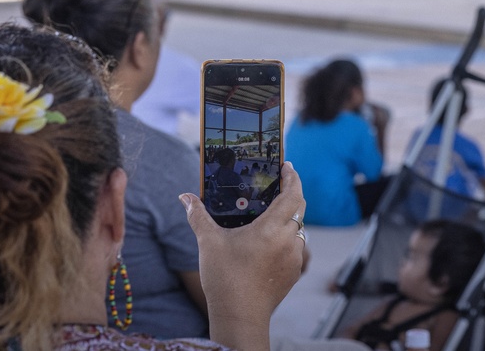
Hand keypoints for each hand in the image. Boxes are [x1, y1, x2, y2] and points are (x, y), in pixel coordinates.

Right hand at [180, 162, 305, 350]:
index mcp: (271, 229)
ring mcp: (294, 258)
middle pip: (299, 208)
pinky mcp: (294, 272)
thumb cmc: (224, 279)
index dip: (292, 178)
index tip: (287, 166)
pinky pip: (296, 247)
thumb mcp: (209, 243)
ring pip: (299, 229)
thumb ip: (198, 216)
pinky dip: (288, 238)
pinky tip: (272, 240)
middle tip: (280, 183)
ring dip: (290, 218)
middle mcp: (288, 241)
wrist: (239, 317)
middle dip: (292, 193)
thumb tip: (185, 197)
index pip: (293, 194)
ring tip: (273, 213)